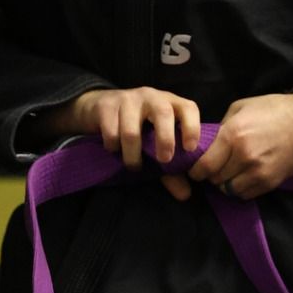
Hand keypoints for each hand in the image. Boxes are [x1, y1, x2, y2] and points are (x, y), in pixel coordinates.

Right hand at [42, 86, 201, 201]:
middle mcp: (151, 97)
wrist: (99, 107)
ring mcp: (128, 99)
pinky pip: (110, 133)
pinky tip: (114, 150)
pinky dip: (113, 148)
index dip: (192, 127)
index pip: (188, 108)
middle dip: (165, 139)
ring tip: (134, 166)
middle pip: (163, 113)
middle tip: (164, 160)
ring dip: (133, 155)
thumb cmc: (138, 127)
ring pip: (132, 131)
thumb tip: (185, 195)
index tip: (190, 148)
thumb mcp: (156, 144)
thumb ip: (171, 169)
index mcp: (170, 103)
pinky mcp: (106, 106)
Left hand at [187, 92, 292, 199]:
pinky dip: (241, 189)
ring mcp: (259, 172)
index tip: (196, 171)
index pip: (205, 166)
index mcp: (233, 136)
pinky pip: (246, 194)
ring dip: (226, 184)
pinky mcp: (270, 182)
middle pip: (216, 179)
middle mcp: (244, 157)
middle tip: (215, 169)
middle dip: (212, 175)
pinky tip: (243, 177)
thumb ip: (222, 128)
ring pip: (229, 190)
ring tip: (229, 174)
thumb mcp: (240, 108)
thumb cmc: (271, 110)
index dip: (196, 172)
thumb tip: (209, 146)